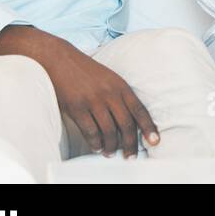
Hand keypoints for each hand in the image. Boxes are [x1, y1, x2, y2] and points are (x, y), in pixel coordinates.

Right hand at [0, 27, 158, 157]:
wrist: (60, 59)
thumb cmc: (86, 71)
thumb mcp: (110, 78)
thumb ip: (120, 96)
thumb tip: (131, 119)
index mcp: (121, 86)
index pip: (140, 110)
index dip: (149, 127)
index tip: (154, 141)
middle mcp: (110, 94)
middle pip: (126, 124)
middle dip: (131, 143)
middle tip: (131, 156)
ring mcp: (93, 101)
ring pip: (109, 131)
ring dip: (112, 146)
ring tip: (112, 153)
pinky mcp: (77, 108)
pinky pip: (90, 131)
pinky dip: (95, 142)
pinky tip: (97, 147)